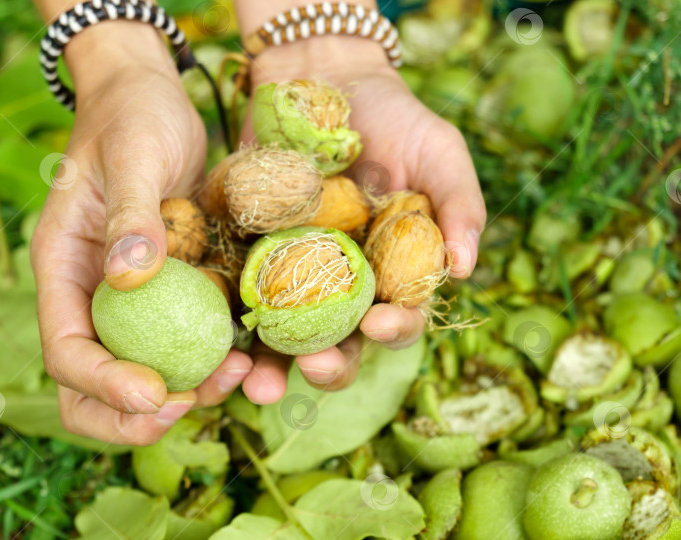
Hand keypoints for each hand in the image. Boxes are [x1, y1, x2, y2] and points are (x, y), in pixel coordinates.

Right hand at [30, 22, 251, 444]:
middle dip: (134, 415)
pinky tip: (249, 354)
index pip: (66, 352)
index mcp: (64, 270)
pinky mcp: (173, 292)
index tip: (155, 393)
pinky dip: (213, 361)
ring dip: (185, 393)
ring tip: (236, 376)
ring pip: (143, 375)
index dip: (103, 386)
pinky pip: (187, 344)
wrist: (153, 98)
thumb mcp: (132, 154)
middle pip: (91, 388)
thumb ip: (130, 214)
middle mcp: (92, 296)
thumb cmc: (133, 115)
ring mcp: (133, 300)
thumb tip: (129, 278)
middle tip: (189, 405)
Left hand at [239, 36, 485, 402]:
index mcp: (391, 273)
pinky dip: (225, 317)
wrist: (321, 78)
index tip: (381, 326)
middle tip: (314, 366)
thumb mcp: (438, 150)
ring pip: (281, 336)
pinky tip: (217, 332)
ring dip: (270, 363)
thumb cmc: (392, 117)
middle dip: (329, 365)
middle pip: (338, 343)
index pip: (398, 318)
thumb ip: (460, 204)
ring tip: (254, 377)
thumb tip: (464, 270)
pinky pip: (234, 293)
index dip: (394, 331)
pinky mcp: (244, 253)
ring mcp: (289, 273)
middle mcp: (341, 286)